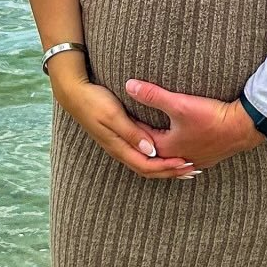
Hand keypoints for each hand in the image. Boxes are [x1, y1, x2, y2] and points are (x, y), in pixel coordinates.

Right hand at [54, 79, 195, 178]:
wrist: (75, 94)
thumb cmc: (95, 102)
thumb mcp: (114, 116)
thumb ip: (132, 133)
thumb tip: (151, 150)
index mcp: (119, 147)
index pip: (147, 166)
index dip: (167, 167)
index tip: (186, 163)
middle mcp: (120, 150)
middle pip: (148, 169)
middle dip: (170, 172)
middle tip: (192, 170)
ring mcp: (119, 145)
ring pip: (145, 163)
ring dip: (164, 167)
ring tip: (183, 166)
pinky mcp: (120, 138)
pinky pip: (141, 155)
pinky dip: (157, 158)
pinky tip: (166, 153)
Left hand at [126, 79, 266, 168]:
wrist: (243, 127)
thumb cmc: (211, 118)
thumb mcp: (179, 103)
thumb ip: (152, 95)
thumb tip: (129, 85)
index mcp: (165, 149)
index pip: (139, 137)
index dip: (129, 123)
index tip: (119, 113)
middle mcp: (177, 158)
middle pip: (153, 149)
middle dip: (142, 138)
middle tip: (132, 125)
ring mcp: (193, 160)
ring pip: (169, 156)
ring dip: (160, 147)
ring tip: (153, 137)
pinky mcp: (207, 157)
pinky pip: (185, 156)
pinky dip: (177, 151)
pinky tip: (180, 147)